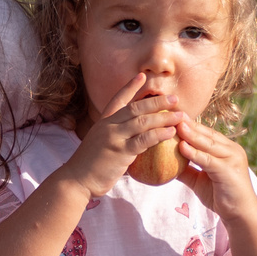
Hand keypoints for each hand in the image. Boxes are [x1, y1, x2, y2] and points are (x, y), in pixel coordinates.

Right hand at [59, 69, 182, 196]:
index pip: (118, 99)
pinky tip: (170, 133)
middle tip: (174, 99)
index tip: (142, 76)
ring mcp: (114, 138)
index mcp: (103, 122)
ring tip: (180, 116)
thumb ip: (114, 135)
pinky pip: (143, 140)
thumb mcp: (99, 143)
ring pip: (142, 122)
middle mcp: (108, 126)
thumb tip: (132, 134)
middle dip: (157, 102)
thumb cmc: (89, 165)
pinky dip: (158, 135)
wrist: (77, 179)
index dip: (130, 87)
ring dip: (163, 117)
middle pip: (136, 108)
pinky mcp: (120, 152)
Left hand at [174, 117, 256, 221]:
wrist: (240, 214)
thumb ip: (186, 169)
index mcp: (226, 150)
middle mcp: (232, 150)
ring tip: (175, 125)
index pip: (207, 134)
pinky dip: (195, 153)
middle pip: (207, 135)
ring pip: (208, 144)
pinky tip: (182, 147)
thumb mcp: (199, 180)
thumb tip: (164, 163)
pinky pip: (208, 160)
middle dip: (189, 124)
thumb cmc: (221, 196)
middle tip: (172, 114)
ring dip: (191, 134)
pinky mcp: (229, 170)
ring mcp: (232, 159)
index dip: (191, 125)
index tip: (174, 117)